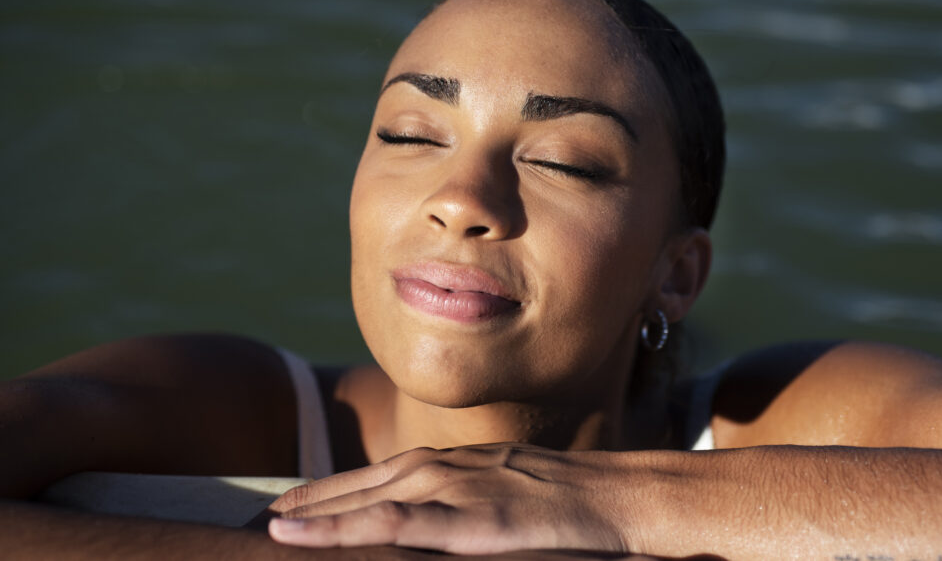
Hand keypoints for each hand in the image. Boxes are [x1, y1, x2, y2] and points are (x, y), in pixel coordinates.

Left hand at [266, 444, 648, 553]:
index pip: (380, 477)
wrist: (614, 497)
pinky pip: (393, 526)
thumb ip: (471, 504)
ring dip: (317, 512)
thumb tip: (448, 526)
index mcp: (454, 463)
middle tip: (267, 516)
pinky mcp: (467, 518)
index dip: (335, 491)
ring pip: (368, 501)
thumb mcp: (509, 495)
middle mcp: (444, 468)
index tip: (296, 506)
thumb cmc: (569, 502)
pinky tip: (311, 536)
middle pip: (363, 484)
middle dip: (314, 500)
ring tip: (274, 527)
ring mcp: (454, 488)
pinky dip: (346, 527)